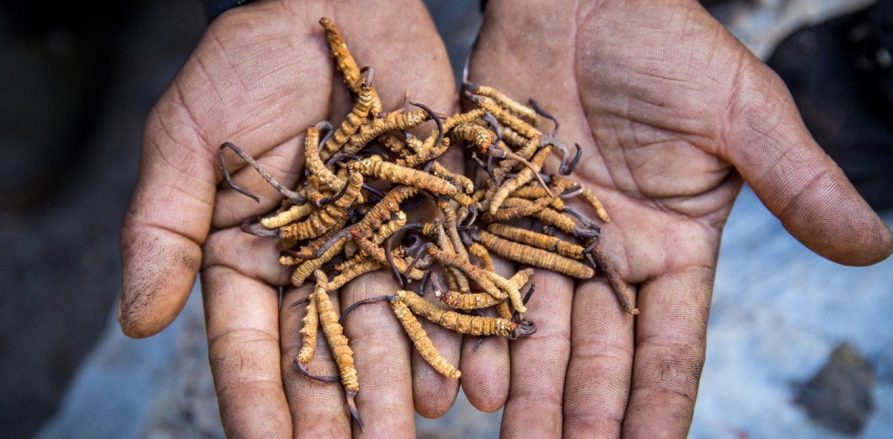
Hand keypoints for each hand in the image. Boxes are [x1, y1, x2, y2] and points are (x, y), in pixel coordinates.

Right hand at [116, 1, 501, 435]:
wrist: (334, 6)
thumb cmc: (248, 63)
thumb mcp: (187, 137)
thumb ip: (164, 226)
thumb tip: (137, 323)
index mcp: (251, 258)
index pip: (249, 347)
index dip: (258, 404)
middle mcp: (318, 265)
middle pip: (326, 354)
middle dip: (339, 416)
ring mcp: (378, 245)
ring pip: (391, 331)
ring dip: (401, 389)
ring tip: (411, 434)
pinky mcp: (433, 217)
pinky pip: (449, 282)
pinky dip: (461, 331)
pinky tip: (471, 382)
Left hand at [469, 0, 892, 435]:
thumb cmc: (669, 44)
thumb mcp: (744, 113)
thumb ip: (799, 183)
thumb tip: (874, 248)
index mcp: (672, 249)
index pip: (670, 345)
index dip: (661, 406)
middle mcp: (606, 257)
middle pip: (596, 355)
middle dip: (583, 417)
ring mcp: (544, 238)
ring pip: (535, 332)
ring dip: (526, 392)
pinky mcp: (491, 211)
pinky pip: (480, 280)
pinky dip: (474, 328)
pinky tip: (468, 379)